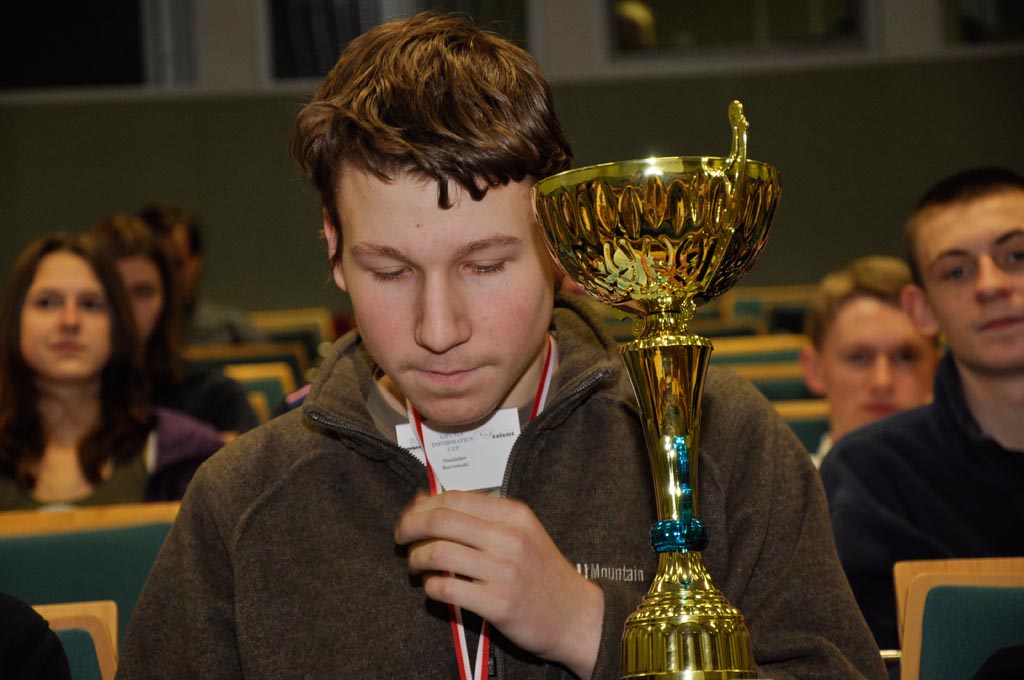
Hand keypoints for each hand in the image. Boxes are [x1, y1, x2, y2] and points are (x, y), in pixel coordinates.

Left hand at [394, 490, 603, 678]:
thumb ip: (481, 517)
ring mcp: (503, 571)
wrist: (576, 616)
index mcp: (514, 514)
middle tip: (400, 537)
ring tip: (414, 565)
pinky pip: (445, 588)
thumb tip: (426, 502)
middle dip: (409, 526)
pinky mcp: (497, 603)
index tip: (410, 516)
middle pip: (440, 520)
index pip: (454, 498)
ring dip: (416, 558)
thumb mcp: (522, 533)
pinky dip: (429, 586)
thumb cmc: (542, 573)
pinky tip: (432, 587)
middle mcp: (509, 537)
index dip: (422, 505)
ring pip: (438, 552)